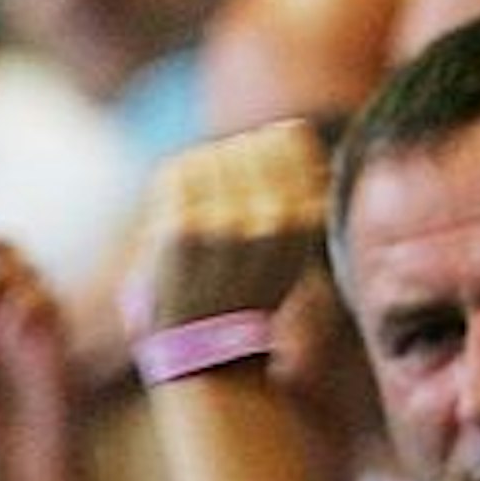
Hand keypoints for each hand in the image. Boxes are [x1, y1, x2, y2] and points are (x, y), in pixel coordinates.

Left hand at [131, 119, 333, 336]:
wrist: (209, 353)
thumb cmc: (250, 287)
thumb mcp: (294, 242)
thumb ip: (300, 186)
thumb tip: (290, 127)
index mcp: (309, 215)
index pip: (286, 134)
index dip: (263, 150)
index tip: (250, 183)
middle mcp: (276, 217)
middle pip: (244, 143)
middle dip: (228, 166)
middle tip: (217, 206)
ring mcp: (229, 223)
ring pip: (210, 155)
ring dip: (198, 176)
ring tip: (197, 215)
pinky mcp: (184, 230)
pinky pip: (177, 173)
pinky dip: (170, 189)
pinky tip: (174, 217)